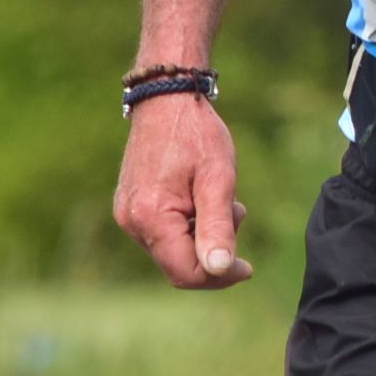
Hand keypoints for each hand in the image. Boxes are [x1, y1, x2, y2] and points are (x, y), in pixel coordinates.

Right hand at [113, 92, 252, 287]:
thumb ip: (217, 227)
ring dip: (202, 237)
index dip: (219, 277)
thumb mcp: (218, 180)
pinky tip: (203, 199)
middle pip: (177, 265)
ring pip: (171, 250)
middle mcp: (132, 222)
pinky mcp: (130, 207)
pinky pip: (162, 234)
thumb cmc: (196, 135)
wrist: (167, 99)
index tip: (247, 266)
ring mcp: (127, 215)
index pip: (185, 273)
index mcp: (151, 217)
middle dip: (212, 253)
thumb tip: (219, 269)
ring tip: (224, 201)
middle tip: (238, 216)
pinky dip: (188, 226)